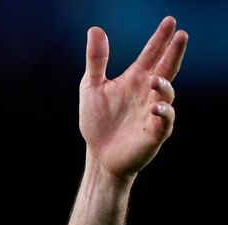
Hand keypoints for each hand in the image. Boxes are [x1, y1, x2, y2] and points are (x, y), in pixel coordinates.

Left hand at [80, 17, 188, 180]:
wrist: (99, 154)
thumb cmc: (98, 121)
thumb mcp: (92, 87)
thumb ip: (96, 60)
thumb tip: (95, 29)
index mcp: (135, 79)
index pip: (151, 55)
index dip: (160, 39)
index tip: (170, 22)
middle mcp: (148, 92)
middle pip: (166, 69)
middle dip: (174, 53)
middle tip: (181, 35)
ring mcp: (154, 112)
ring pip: (167, 94)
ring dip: (164, 86)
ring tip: (155, 79)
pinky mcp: (155, 132)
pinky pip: (164, 121)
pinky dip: (162, 113)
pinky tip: (155, 107)